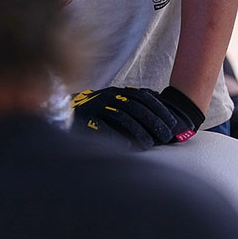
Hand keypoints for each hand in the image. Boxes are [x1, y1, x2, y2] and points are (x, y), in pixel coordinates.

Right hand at [70, 86, 204, 150]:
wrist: (64, 111)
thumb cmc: (95, 111)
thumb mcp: (114, 102)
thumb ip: (132, 102)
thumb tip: (157, 103)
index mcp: (118, 91)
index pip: (143, 96)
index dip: (160, 109)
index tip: (173, 123)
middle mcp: (108, 95)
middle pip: (136, 106)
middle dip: (154, 121)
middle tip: (166, 136)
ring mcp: (97, 105)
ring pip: (122, 116)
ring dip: (138, 131)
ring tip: (149, 145)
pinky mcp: (85, 117)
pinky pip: (103, 126)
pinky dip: (116, 136)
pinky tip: (128, 147)